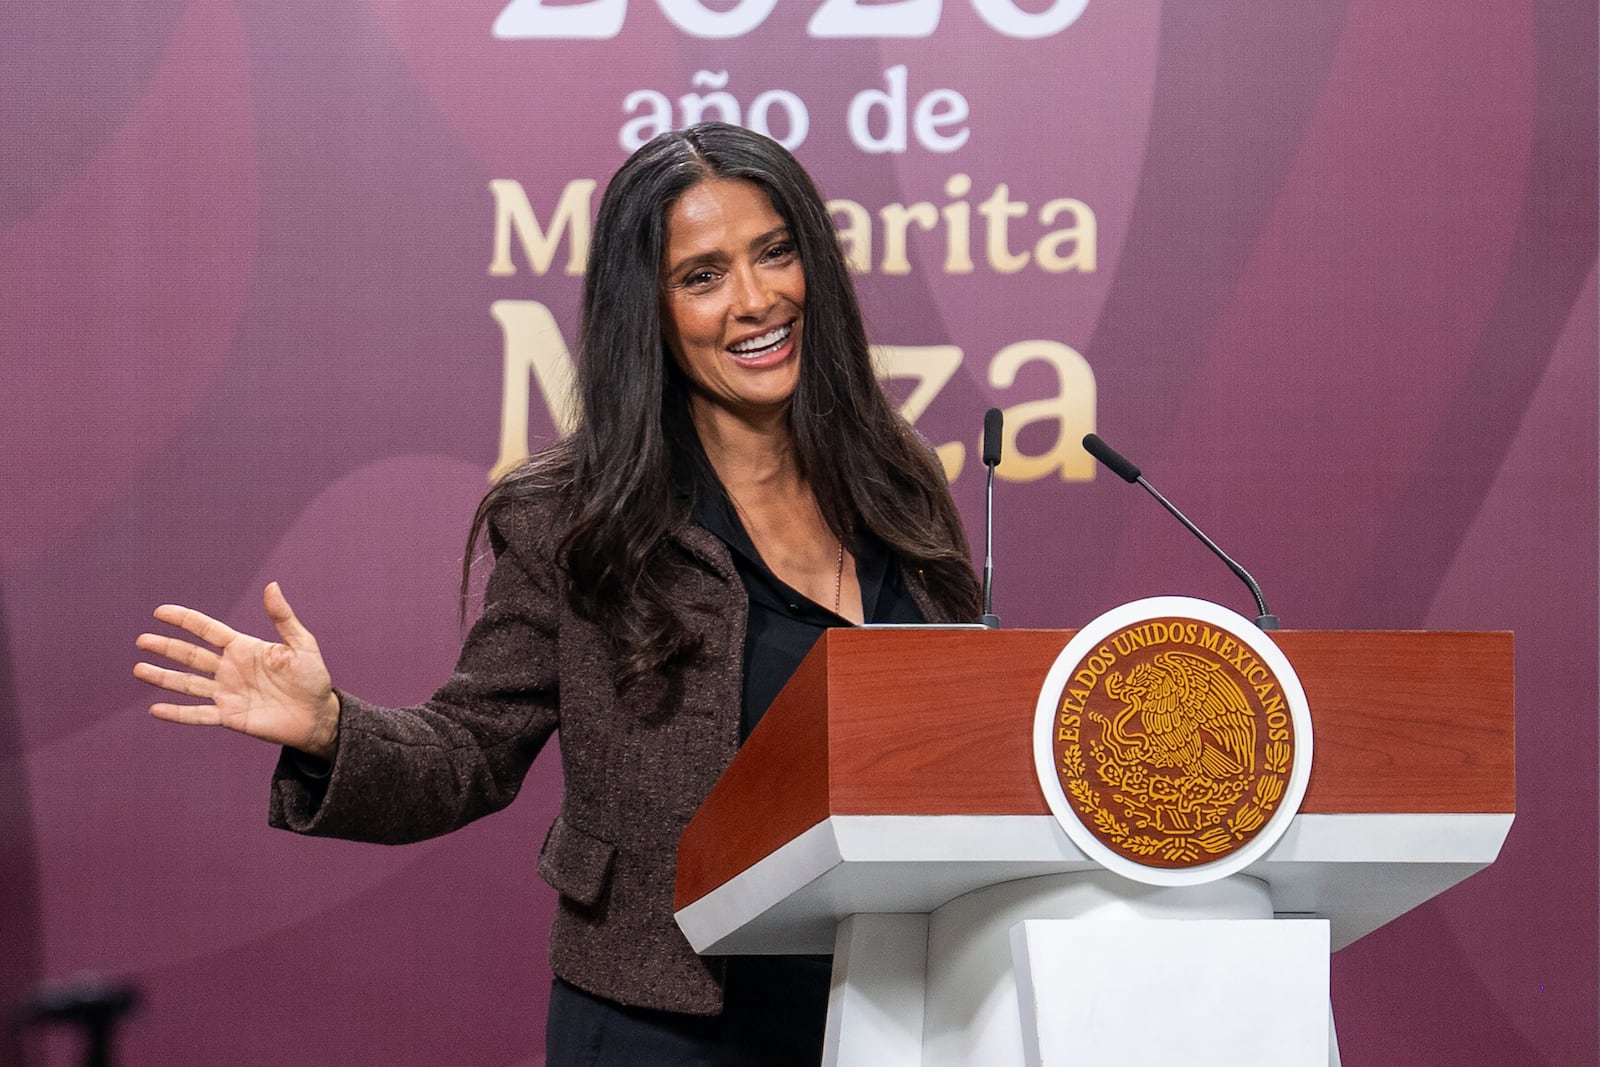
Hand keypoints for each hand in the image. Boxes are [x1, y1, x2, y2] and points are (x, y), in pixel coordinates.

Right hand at [135, 582, 340, 759]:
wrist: (318, 715)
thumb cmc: (312, 678)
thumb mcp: (302, 644)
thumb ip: (283, 618)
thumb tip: (271, 586)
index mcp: (244, 648)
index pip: (208, 630)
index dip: (185, 620)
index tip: (160, 612)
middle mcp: (230, 669)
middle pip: (191, 655)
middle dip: (166, 647)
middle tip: (141, 640)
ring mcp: (227, 693)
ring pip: (188, 684)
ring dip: (163, 677)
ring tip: (139, 669)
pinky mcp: (230, 716)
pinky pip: (199, 714)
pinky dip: (178, 713)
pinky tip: (156, 709)